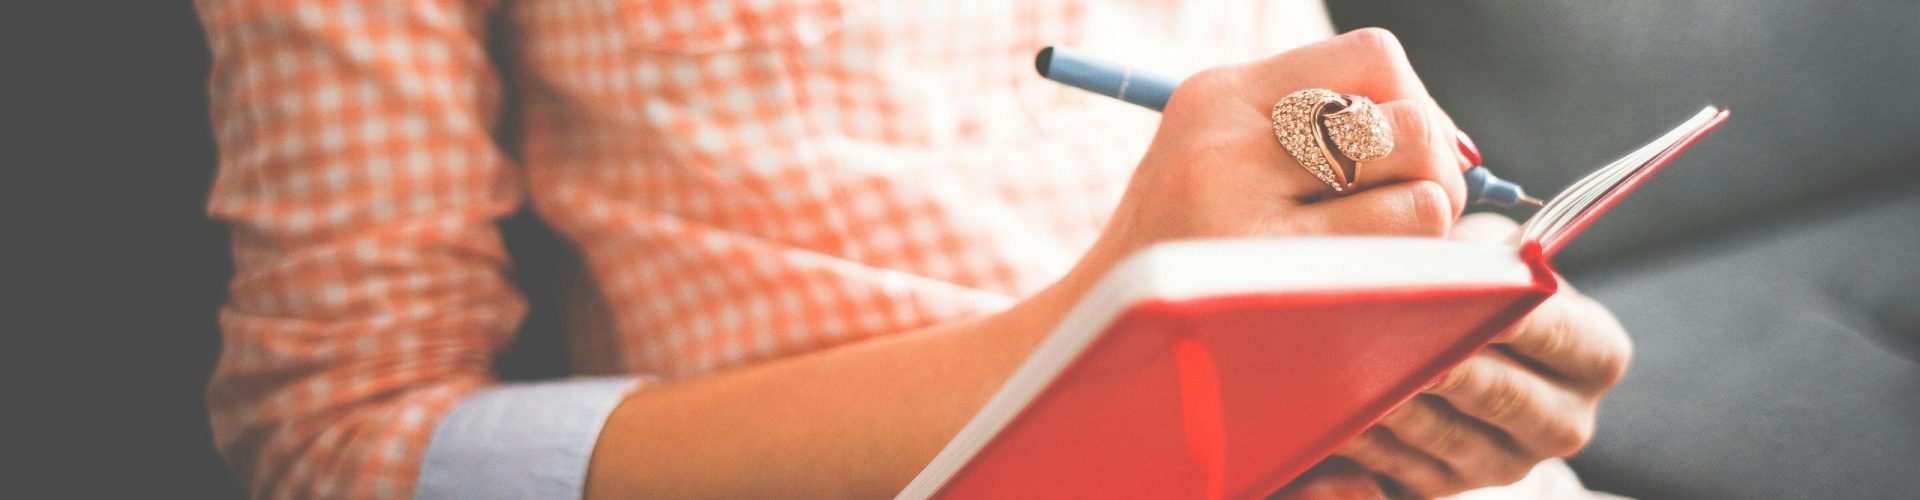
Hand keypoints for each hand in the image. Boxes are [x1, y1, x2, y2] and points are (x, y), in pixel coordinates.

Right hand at [1067, 28, 1471, 282]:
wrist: (1088, 344)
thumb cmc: (1178, 252)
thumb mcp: (1216, 156)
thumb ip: (1315, 130)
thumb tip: (1456, 146)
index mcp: (1216, 96)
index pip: (1373, 58)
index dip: (1414, 102)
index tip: (1403, 153)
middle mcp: (1226, 144)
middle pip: (1409, 123)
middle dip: (1437, 169)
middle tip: (1419, 213)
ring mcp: (1242, 220)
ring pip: (1421, 197)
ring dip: (1428, 235)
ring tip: (1389, 259)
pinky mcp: (1266, 293)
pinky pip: (1399, 270)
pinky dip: (1413, 283)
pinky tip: (1372, 296)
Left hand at [1300, 214, 1635, 497]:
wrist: (1471, 352)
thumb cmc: (1482, 288)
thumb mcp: (1494, 256)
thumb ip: (1484, 254)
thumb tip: (1450, 255)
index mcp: (1594, 358)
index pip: (1559, 333)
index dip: (1512, 311)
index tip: (1471, 290)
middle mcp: (1564, 421)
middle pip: (1504, 395)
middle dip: (1449, 364)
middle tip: (1401, 338)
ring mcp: (1507, 463)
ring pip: (1447, 437)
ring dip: (1396, 402)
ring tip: (1352, 368)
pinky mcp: (1450, 488)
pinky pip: (1403, 469)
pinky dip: (1367, 439)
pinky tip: (1334, 410)